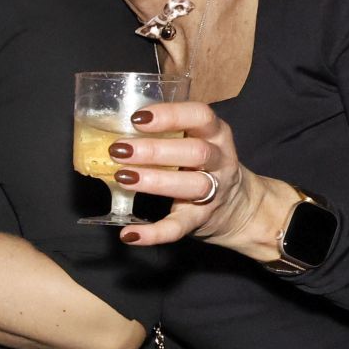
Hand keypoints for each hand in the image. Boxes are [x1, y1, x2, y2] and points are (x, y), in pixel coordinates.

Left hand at [87, 99, 282, 254]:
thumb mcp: (194, 140)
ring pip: (192, 185)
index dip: (170, 115)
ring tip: (122, 177)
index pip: (200, 116)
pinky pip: (180, 226)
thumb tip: (111, 130)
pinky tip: (129, 234)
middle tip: (119, 150)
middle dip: (155, 150)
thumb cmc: (202, 165)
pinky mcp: (201, 219)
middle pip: (195, 152)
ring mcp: (214, 191)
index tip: (137, 118)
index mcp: (215, 134)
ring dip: (155, 181)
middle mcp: (219, 160)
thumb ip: (166, 133)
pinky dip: (155, 233)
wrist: (237, 207)